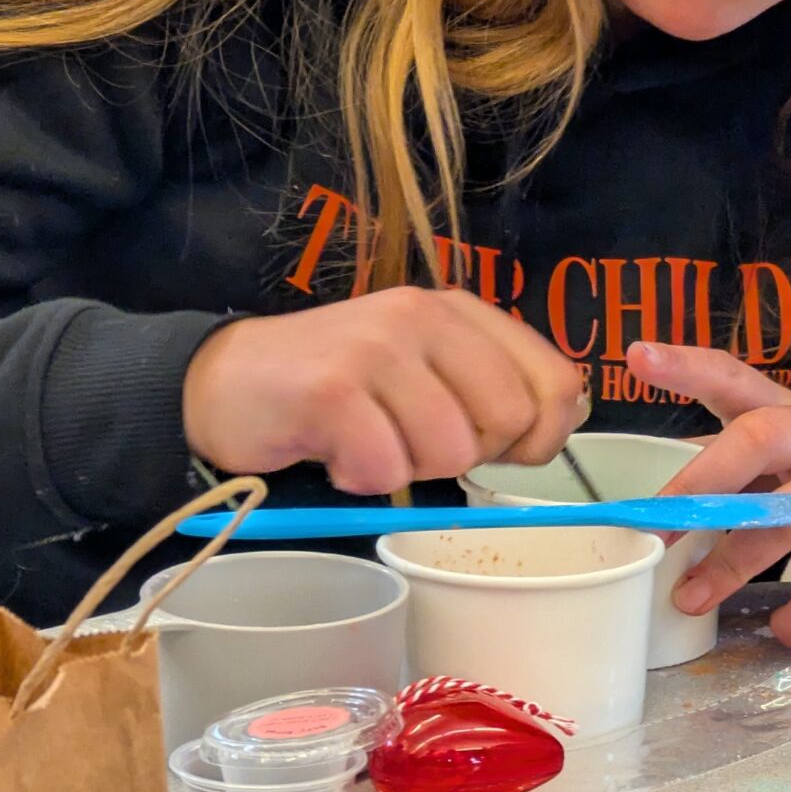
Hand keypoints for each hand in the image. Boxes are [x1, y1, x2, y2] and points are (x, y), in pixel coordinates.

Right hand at [184, 292, 585, 494]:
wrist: (228, 382)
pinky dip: (361, 480)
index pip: (557, 380)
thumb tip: (562, 424)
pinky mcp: (332, 388)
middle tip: (411, 443)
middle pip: (508, 420)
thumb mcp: (426, 375)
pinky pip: (386, 468)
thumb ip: (491, 389)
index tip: (497, 451)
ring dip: (408, 471)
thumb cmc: (338, 390)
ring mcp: (376, 347)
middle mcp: (423, 315)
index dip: (541, 437)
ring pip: (450, 451)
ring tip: (367, 445)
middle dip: (467, 456)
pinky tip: (334, 455)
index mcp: (459, 311)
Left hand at [629, 341, 790, 645]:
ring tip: (691, 596)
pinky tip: (786, 627)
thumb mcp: (783, 459)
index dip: (686, 367)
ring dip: (732, 563)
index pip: (734, 378)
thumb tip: (652, 505)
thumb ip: (726, 468)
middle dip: (703, 480)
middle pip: (762, 437)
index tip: (637, 358)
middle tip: (656, 524)